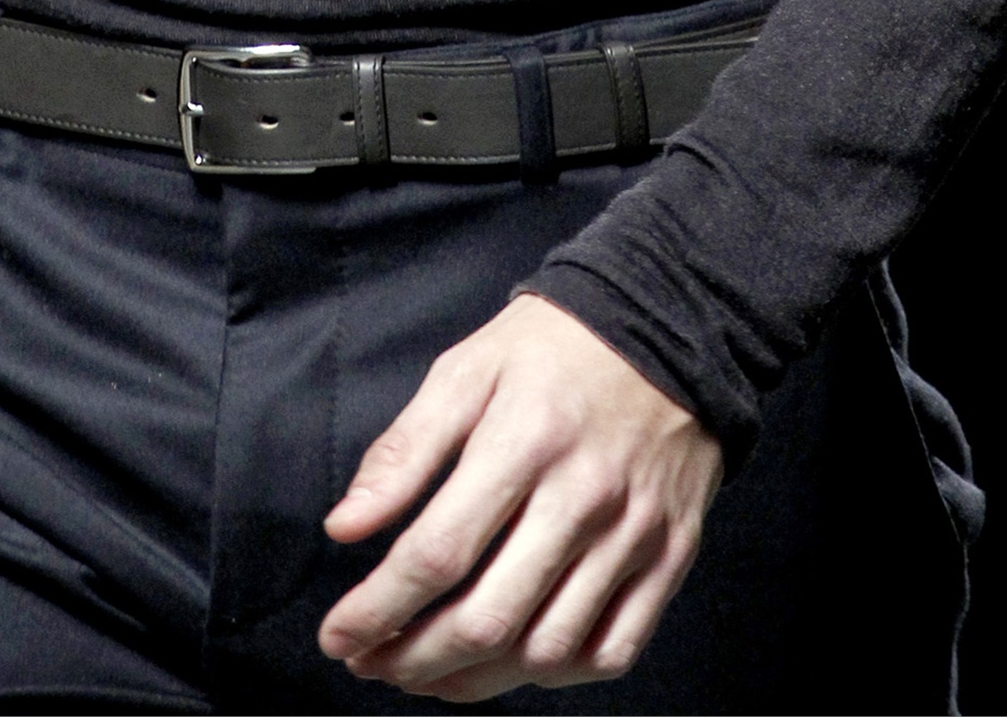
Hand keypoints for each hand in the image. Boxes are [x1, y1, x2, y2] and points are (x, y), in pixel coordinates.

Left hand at [317, 298, 721, 698]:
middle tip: (372, 664)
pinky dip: (556, 674)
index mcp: (522, 442)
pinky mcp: (669, 557)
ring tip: (430, 672)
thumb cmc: (552, 348)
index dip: (377, 610)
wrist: (668, 327)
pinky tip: (514, 661)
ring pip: (545, 651)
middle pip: (488, 619)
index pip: (437, 554)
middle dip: (413, 661)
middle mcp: (581, 499)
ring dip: (475, 679)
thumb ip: (404, 451)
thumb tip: (345, 527)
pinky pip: (612, 652)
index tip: (337, 636)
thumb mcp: (466, 370)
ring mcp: (631, 536)